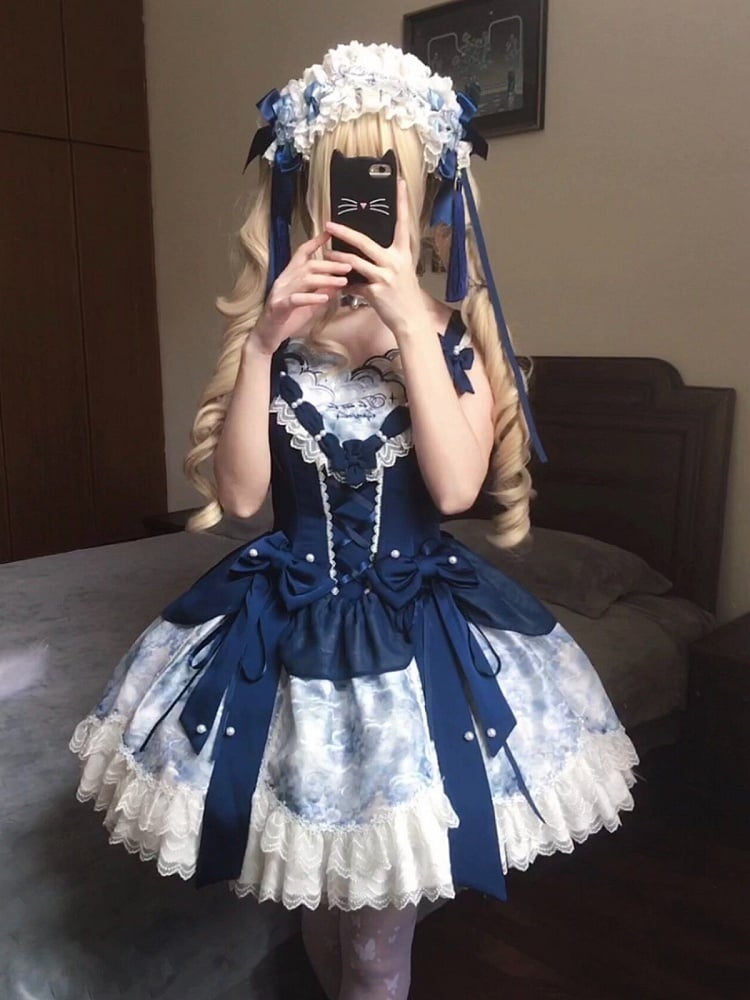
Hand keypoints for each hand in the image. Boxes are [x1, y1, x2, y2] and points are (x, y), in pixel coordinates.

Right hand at [244, 232, 351, 355]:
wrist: (267, 336)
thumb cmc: (288, 318)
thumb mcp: (309, 302)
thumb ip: (321, 290)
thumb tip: (339, 280)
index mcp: (290, 275)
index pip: (303, 252)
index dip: (316, 242)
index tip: (331, 233)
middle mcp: (284, 279)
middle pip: (309, 265)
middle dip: (330, 264)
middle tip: (348, 266)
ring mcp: (280, 292)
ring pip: (304, 280)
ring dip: (325, 279)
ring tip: (342, 281)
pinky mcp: (279, 306)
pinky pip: (296, 299)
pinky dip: (311, 297)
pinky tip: (324, 298)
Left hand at [323, 177, 427, 338]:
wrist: (411, 320)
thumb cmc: (405, 295)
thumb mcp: (402, 272)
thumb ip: (387, 259)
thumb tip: (368, 249)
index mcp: (403, 253)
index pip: (402, 223)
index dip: (401, 202)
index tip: (398, 182)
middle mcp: (394, 262)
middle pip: (364, 241)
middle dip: (344, 232)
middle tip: (329, 224)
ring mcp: (384, 277)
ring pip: (354, 263)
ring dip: (336, 259)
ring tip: (325, 254)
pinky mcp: (375, 292)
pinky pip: (354, 286)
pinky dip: (344, 285)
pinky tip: (336, 285)